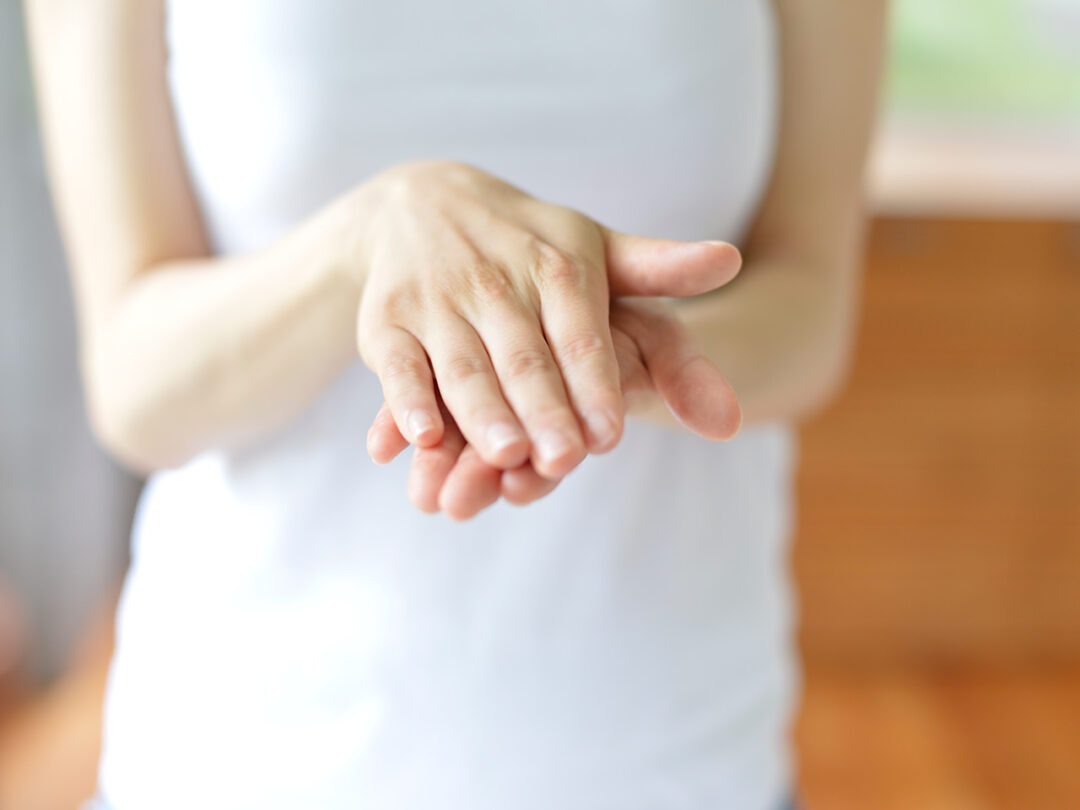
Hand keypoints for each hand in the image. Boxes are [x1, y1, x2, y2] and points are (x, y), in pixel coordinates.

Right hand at [354, 160, 741, 480]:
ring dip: (481, 412)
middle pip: (524, 357)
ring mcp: (438, 299)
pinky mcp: (386, 320)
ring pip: (462, 367)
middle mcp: (496, 279)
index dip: (594, 383)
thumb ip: (661, 269)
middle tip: (565, 459)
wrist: (421, 201)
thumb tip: (731, 261)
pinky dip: (404, 402)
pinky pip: (397, 366)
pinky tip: (417, 440)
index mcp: (558, 263)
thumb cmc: (528, 245)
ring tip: (504, 455)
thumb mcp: (595, 249)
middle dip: (544, 409)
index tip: (609, 433)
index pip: (581, 332)